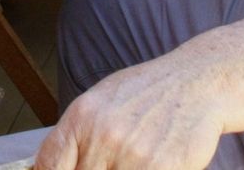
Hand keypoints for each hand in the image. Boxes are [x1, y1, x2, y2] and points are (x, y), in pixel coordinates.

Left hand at [35, 59, 223, 169]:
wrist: (197, 83)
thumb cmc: (147, 93)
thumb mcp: (102, 101)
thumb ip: (76, 134)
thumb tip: (46, 168)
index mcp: (83, 115)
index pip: (50, 165)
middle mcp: (104, 134)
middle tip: (111, 163)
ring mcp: (133, 154)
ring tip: (131, 160)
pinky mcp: (162, 168)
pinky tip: (151, 163)